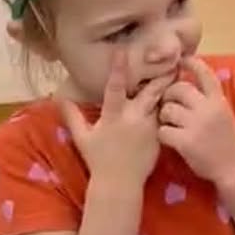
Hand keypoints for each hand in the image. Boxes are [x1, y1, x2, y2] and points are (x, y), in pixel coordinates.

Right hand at [60, 51, 164, 185]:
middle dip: (159, 75)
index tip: (123, 51)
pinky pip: (165, 117)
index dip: (118, 69)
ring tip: (177, 70)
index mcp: (113, 116)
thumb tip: (57, 97)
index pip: (115, 88)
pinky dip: (169, 106)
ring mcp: (149, 128)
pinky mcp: (159, 136)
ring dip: (167, 87)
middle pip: (149, 91)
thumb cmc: (98, 159)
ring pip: (160, 102)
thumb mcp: (82, 137)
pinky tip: (177, 96)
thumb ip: (71, 115)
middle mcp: (133, 119)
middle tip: (170, 57)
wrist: (120, 184)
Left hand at [158, 56, 234, 182]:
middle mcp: (208, 109)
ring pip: (168, 109)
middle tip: (169, 105)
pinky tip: (169, 139)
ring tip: (170, 124)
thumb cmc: (224, 140)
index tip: (181, 60)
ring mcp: (197, 125)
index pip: (205, 73)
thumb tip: (185, 80)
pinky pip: (163, 130)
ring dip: (164, 116)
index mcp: (219, 101)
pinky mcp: (186, 142)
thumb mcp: (222, 113)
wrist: (231, 167)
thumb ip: (208, 98)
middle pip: (179, 89)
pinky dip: (163, 134)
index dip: (191, 63)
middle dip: (169, 95)